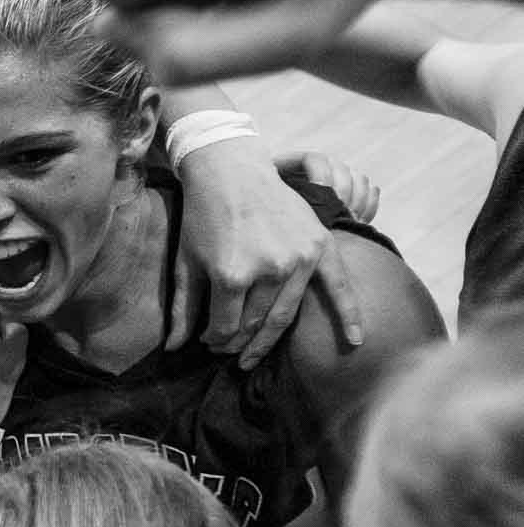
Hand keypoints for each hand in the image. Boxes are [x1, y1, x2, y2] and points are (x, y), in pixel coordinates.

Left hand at [173, 135, 362, 367]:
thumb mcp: (187, 262)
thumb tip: (173, 349)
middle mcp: (269, 269)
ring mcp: (298, 258)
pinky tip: (354, 341)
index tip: (208, 343)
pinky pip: (338, 285)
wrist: (232, 172)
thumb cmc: (203, 217)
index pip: (226, 327)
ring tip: (253, 354)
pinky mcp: (319, 245)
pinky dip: (349, 314)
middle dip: (238, 342)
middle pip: (255, 323)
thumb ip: (184, 308)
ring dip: (267, 340)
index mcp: (231, 274)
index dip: (214, 340)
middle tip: (227, 352)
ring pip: (284, 314)